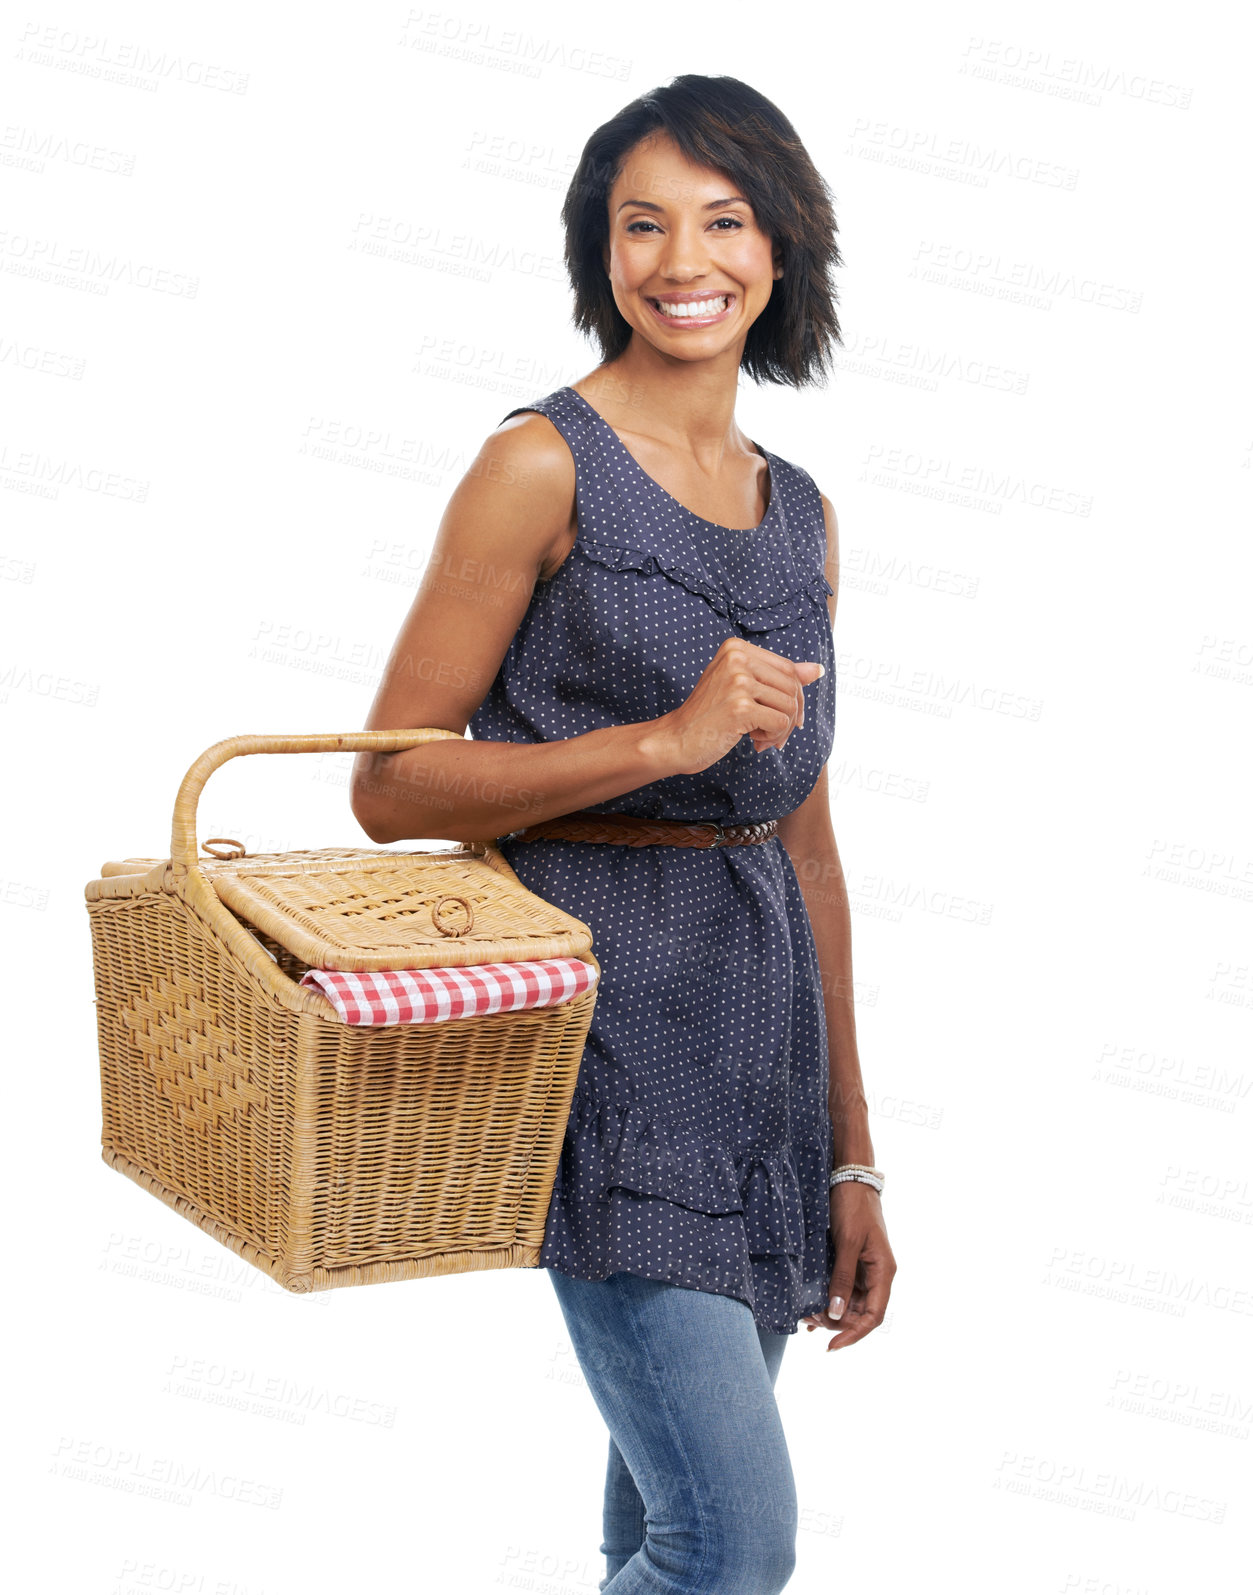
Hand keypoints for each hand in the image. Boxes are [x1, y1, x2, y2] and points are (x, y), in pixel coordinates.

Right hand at [656, 636, 824, 775]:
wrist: (676, 740)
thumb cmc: (709, 716)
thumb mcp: (741, 688)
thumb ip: (777, 676)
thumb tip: (818, 669)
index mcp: (736, 648)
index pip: (788, 669)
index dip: (793, 697)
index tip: (781, 717)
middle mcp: (737, 658)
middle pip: (793, 687)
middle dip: (790, 716)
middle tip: (772, 734)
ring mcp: (738, 681)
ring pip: (790, 706)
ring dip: (781, 729)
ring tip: (760, 738)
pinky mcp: (740, 707)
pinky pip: (781, 722)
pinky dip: (773, 737)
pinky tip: (754, 741)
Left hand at [802, 1183, 895, 1350]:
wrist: (850, 1178)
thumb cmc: (853, 1207)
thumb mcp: (848, 1242)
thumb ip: (843, 1277)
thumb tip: (837, 1313)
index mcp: (883, 1272)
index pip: (874, 1316)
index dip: (854, 1334)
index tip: (832, 1346)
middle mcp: (876, 1274)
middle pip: (860, 1313)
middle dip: (836, 1322)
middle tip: (809, 1320)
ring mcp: (864, 1269)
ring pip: (849, 1303)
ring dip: (830, 1312)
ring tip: (805, 1313)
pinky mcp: (851, 1262)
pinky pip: (842, 1289)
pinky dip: (828, 1300)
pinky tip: (811, 1310)